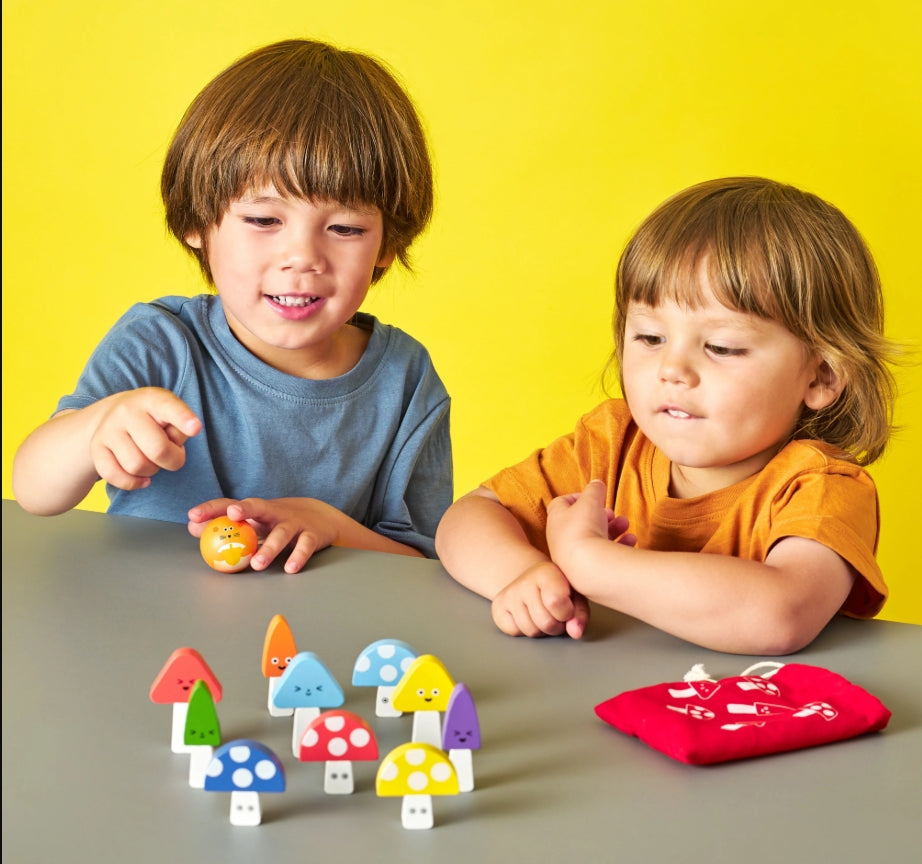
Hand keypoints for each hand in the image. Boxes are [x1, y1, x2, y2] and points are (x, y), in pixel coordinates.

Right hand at [89, 388, 200, 489]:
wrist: (113, 414)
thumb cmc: (154, 418)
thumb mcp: (171, 414)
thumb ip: (180, 428)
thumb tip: (174, 447)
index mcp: (152, 399)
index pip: (168, 407)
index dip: (182, 419)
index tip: (195, 428)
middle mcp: (127, 411)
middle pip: (157, 449)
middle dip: (173, 460)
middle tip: (174, 455)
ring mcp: (108, 429)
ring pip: (136, 466)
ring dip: (152, 471)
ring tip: (153, 460)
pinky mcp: (96, 448)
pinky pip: (114, 476)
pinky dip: (133, 483)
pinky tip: (142, 477)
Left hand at [188, 497, 345, 572]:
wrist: (323, 518)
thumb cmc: (279, 522)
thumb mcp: (254, 522)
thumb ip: (226, 526)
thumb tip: (192, 528)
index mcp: (258, 510)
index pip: (232, 504)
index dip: (212, 509)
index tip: (193, 516)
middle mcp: (275, 513)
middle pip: (259, 506)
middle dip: (245, 509)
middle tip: (232, 515)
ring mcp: (295, 523)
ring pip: (282, 533)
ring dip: (270, 548)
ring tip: (257, 564)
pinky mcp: (312, 535)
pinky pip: (305, 546)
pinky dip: (298, 557)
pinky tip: (289, 568)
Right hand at [491, 560, 589, 638]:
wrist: (532, 580)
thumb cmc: (559, 590)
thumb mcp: (575, 596)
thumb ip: (579, 614)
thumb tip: (575, 632)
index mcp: (546, 572)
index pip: (555, 602)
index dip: (566, 613)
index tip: (567, 608)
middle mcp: (524, 580)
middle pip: (545, 622)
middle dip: (555, 626)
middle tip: (555, 615)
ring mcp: (509, 593)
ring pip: (530, 630)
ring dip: (540, 630)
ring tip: (543, 615)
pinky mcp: (497, 606)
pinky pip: (513, 631)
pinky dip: (523, 630)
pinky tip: (528, 617)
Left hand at [546, 480, 635, 569]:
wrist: (588, 568)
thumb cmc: (584, 528)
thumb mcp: (591, 499)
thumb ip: (594, 488)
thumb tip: (596, 483)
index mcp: (556, 519)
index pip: (561, 503)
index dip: (577, 496)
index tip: (594, 496)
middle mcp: (560, 539)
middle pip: (581, 522)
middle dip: (600, 515)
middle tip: (612, 514)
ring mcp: (572, 557)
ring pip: (594, 538)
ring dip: (612, 529)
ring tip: (625, 524)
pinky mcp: (586, 571)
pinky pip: (602, 556)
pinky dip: (617, 546)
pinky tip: (631, 540)